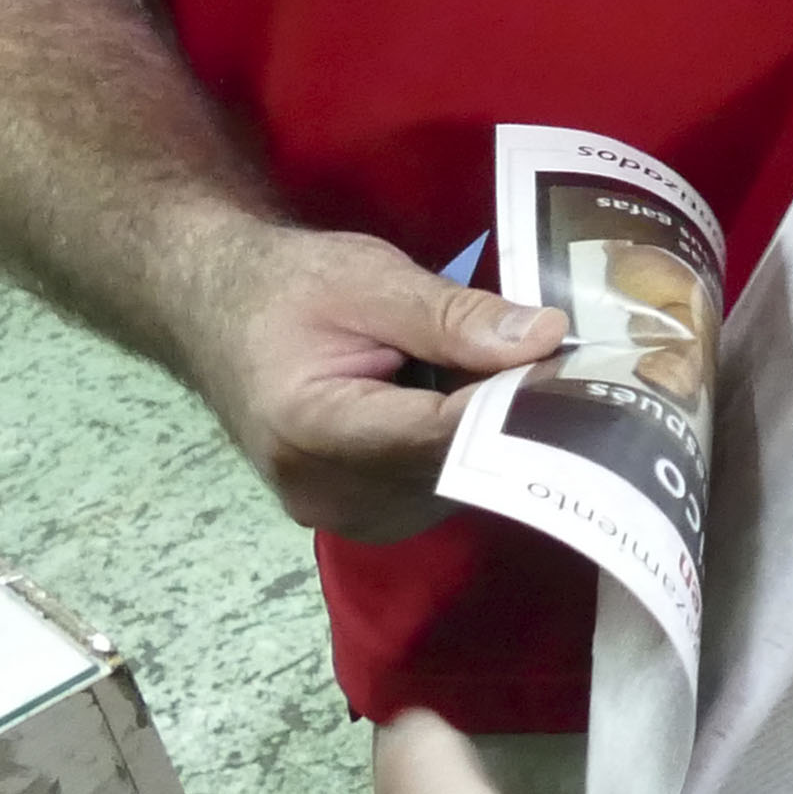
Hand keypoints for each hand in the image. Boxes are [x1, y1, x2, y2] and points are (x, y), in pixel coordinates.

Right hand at [170, 223, 562, 541]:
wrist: (218, 313)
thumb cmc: (287, 287)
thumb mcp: (369, 277)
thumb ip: (454, 316)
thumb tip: (545, 339)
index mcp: (311, 430)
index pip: (442, 436)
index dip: (515, 404)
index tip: (574, 367)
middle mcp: (324, 493)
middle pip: (455, 469)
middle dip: (514, 419)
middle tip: (565, 363)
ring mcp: (340, 515)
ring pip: (457, 486)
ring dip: (493, 437)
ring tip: (512, 373)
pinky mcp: (359, 515)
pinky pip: (439, 489)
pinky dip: (466, 449)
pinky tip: (471, 402)